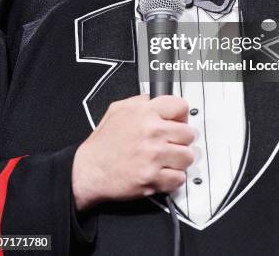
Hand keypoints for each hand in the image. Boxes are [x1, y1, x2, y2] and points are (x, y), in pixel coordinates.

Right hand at [72, 95, 194, 210]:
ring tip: (168, 159)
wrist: (89, 171)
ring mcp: (154, 157)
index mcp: (145, 113)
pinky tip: (162, 172)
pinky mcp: (153, 179)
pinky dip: (173, 178)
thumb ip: (141, 101)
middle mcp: (152, 133)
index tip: (178, 121)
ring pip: (188, 157)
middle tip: (173, 143)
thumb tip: (157, 100)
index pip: (181, 106)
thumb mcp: (118, 109)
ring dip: (180, 159)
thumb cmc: (103, 143)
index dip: (180, 115)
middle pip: (189, 133)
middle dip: (182, 139)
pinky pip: (179, 178)